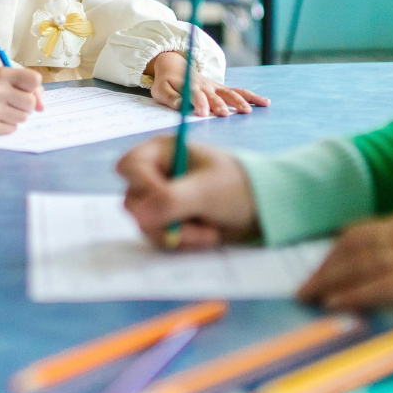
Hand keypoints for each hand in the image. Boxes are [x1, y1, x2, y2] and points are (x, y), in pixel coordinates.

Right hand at [0, 67, 45, 133]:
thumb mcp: (4, 79)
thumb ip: (28, 88)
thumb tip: (41, 107)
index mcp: (0, 74)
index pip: (34, 80)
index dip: (33, 86)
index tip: (23, 87)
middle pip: (31, 103)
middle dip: (26, 103)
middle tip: (12, 100)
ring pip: (24, 117)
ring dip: (17, 114)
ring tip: (2, 108)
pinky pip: (13, 128)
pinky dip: (8, 124)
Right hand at [116, 137, 259, 248]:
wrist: (262, 208)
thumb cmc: (237, 187)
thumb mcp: (206, 191)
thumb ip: (171, 200)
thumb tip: (138, 215)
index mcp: (163, 151)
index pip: (130, 167)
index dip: (143, 186)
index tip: (167, 200)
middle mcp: (157, 173)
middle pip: (133, 200)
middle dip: (164, 218)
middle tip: (193, 222)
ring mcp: (161, 198)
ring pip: (145, 223)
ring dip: (177, 233)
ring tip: (208, 230)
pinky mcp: (168, 220)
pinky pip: (158, 237)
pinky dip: (182, 240)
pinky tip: (205, 234)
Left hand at [147, 52, 269, 116]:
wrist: (175, 65)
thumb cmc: (166, 82)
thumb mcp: (160, 90)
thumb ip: (171, 98)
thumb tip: (179, 105)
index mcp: (188, 86)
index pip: (194, 95)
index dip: (198, 104)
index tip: (202, 114)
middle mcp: (205, 85)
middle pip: (214, 95)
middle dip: (220, 105)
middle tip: (226, 115)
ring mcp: (215, 86)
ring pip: (230, 92)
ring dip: (239, 101)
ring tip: (248, 111)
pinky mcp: (222, 88)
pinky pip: (239, 91)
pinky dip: (251, 96)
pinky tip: (265, 102)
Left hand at [296, 193, 392, 312]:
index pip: (373, 226)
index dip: (344, 245)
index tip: (329, 260)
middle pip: (356, 240)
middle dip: (328, 262)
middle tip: (307, 281)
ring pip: (359, 262)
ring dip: (329, 279)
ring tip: (308, 294)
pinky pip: (377, 285)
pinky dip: (350, 293)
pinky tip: (333, 302)